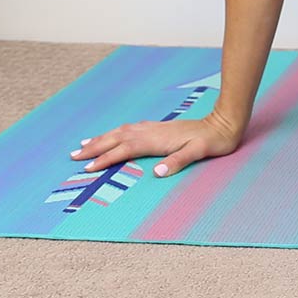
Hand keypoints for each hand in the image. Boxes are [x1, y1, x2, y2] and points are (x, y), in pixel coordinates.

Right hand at [69, 113, 241, 180]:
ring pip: (121, 132)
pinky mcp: (159, 128)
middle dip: (94, 147)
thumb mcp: (198, 152)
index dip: (105, 159)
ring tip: (83, 145)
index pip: (124, 149)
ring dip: (102, 138)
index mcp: (156, 140)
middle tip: (73, 156)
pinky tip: (113, 135)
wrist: (223, 124)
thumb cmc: (212, 141)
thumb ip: (178, 161)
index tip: (87, 168)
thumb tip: (158, 173)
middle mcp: (151, 131)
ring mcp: (154, 128)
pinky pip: (129, 130)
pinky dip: (116, 133)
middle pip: (116, 138)